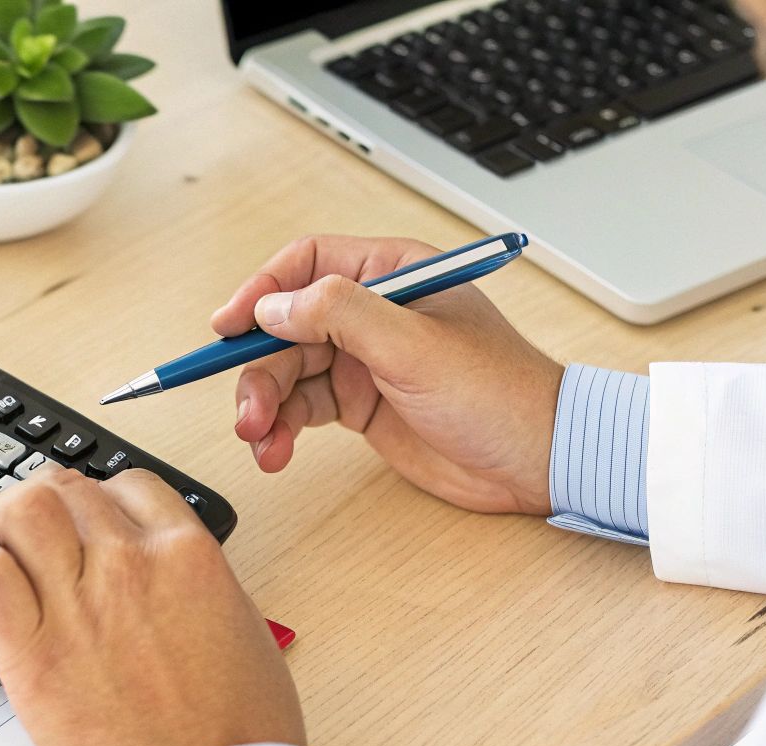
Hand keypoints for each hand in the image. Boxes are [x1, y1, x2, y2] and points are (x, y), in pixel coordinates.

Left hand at [0, 465, 302, 745]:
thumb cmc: (239, 735)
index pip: (127, 485)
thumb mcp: (244, 632)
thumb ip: (202, 587)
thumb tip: (170, 575)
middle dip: (42, 502)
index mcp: (188, 556)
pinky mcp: (31, 655)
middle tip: (25, 531)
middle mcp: (131, 565)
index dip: (98, 497)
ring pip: (19, 510)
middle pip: (65, 489)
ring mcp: (79, 605)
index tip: (84, 522)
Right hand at [214, 235, 563, 514]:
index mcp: (392, 274)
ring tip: (259, 439)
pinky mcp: (359, 404)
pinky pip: (299, 408)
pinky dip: (280, 429)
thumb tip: (274, 305)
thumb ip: (341, 315)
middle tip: (247, 408)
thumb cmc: (499, 392)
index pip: (306, 264)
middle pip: (284, 325)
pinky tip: (274, 451)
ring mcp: (363, 360)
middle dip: (257, 366)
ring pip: (286, 371)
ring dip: (263, 403)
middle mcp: (372, 313)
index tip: (227, 325)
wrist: (537, 460)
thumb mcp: (415, 345)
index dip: (261, 291)